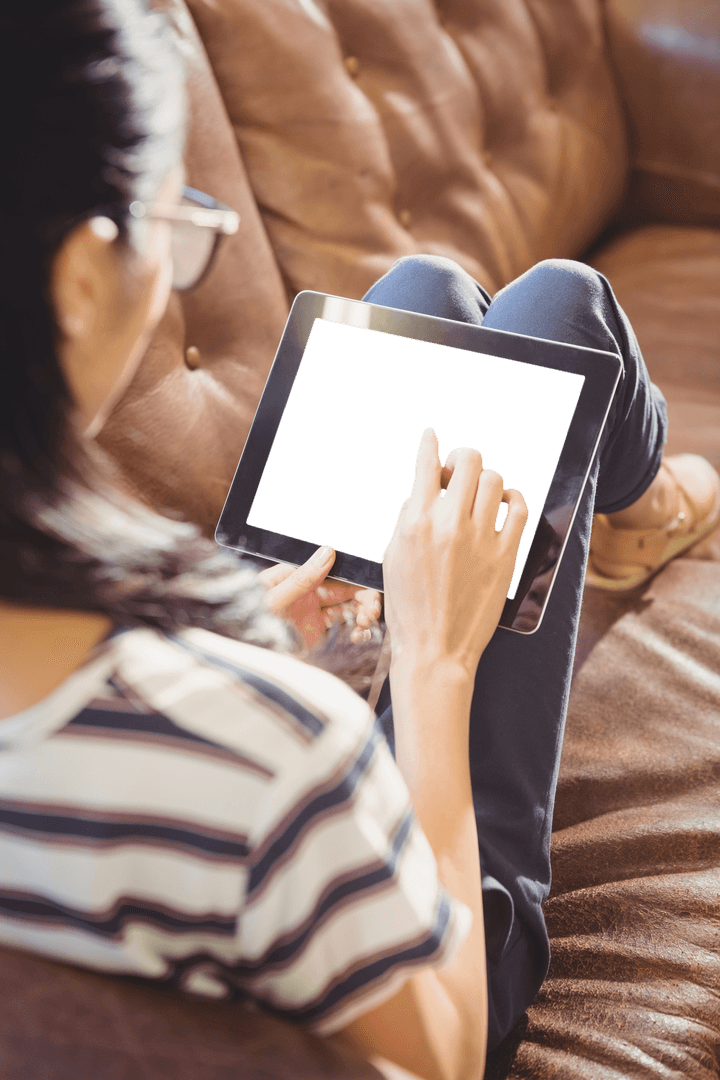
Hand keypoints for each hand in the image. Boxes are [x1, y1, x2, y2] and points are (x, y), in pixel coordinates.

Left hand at [258, 547, 382, 649]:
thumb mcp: (275, 597)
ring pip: (348, 608)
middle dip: (364, 598)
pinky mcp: (316, 633)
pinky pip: (342, 628)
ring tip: (364, 625)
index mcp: (297, 575)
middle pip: (347, 589)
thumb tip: (329, 551)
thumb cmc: (250, 618)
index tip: (371, 586)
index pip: (334, 569)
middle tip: (372, 611)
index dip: (356, 577)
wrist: (242, 648)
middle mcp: (308, 591)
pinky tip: (357, 636)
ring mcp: (313, 613)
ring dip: (362, 614)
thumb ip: (303, 577)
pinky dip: (355, 631)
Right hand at [382, 427, 527, 675]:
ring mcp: (480, 539)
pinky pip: (518, 509)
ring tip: (480, 495)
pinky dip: (512, 500)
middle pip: (469, 462)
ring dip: (487, 481)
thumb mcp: (393, 557)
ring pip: (495, 480)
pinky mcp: (504, 555)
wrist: (435, 649)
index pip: (426, 466)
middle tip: (459, 472)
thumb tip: (424, 492)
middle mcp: (449, 524)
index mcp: (415, 523)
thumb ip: (408, 520)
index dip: (430, 445)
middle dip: (463, 460)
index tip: (433, 436)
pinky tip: (503, 506)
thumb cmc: (408, 608)